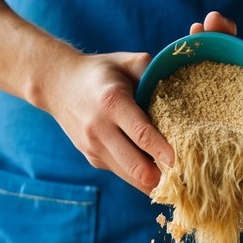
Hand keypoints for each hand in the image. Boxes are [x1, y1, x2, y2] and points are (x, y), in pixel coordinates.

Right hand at [43, 52, 174, 194]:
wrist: (57, 85)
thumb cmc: (99, 72)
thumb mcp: (124, 62)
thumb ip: (151, 69)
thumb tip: (178, 84)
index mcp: (112, 102)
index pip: (141, 134)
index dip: (163, 151)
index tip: (181, 161)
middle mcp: (100, 128)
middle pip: (136, 166)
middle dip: (162, 177)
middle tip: (186, 176)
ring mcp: (93, 147)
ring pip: (130, 176)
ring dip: (153, 180)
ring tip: (175, 178)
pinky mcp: (92, 158)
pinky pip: (122, 172)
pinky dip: (139, 174)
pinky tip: (154, 167)